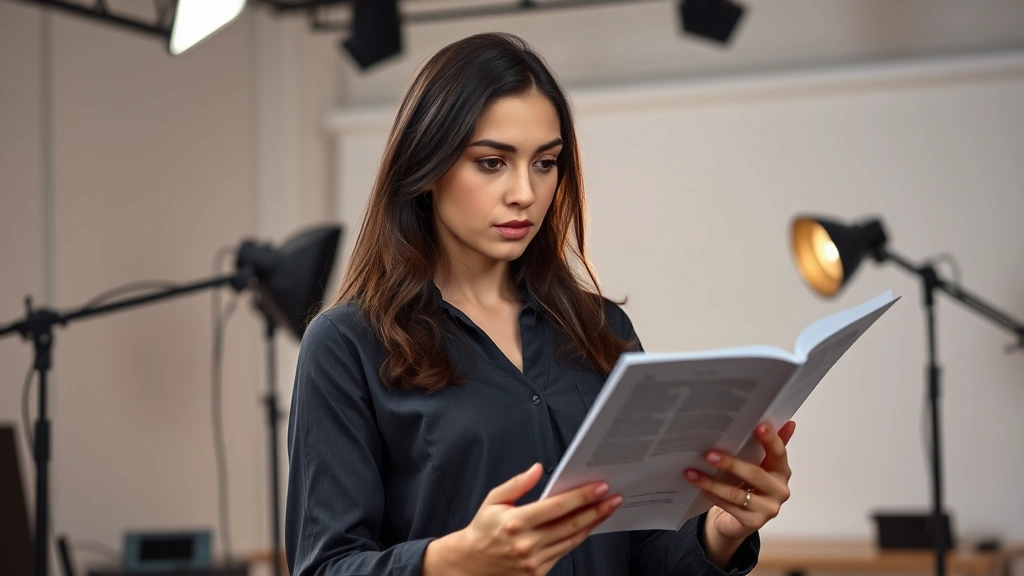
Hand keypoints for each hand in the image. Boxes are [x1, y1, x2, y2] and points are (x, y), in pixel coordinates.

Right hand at [424, 463, 622, 575]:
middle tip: (614, 498)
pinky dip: (579, 537)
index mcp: (515, 522)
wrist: (470, 564)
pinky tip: (588, 525)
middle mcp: (526, 544)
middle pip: (571, 525)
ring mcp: (534, 561)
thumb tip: (538, 468)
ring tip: (607, 510)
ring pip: (572, 540)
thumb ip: (517, 483)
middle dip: (596, 510)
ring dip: (593, 524)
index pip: (557, 507)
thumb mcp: (494, 500)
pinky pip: (565, 552)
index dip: (582, 497)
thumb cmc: (483, 529)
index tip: (600, 487)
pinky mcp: (538, 573)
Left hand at [685, 421, 795, 543]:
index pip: (779, 453)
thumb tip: (787, 421)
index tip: (758, 426)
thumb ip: (768, 445)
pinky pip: (728, 506)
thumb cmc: (748, 486)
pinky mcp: (753, 523)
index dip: (770, 440)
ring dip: (712, 482)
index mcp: (782, 471)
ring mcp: (768, 509)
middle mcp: (779, 491)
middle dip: (730, 463)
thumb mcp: (757, 464)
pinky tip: (699, 485)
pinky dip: (712, 495)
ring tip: (693, 472)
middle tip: (709, 454)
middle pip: (754, 474)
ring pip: (737, 493)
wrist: (738, 520)